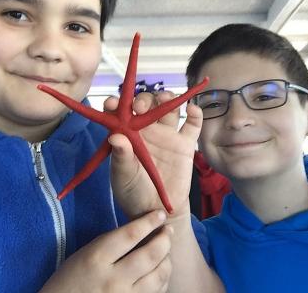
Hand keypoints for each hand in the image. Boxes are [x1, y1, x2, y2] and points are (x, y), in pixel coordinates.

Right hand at [40, 210, 172, 292]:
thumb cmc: (70, 280)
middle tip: (168, 231)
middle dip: (164, 239)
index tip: (160, 214)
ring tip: (165, 251)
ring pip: (159, 275)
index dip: (150, 221)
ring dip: (167, 259)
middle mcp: (113, 279)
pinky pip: (157, 292)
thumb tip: (142, 230)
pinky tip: (159, 271)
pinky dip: (162, 279)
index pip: (131, 234)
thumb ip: (112, 243)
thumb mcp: (85, 254)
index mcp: (97, 258)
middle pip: (151, 254)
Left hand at [106, 91, 202, 218]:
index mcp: (128, 133)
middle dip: (144, 99)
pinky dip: (195, 114)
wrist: (157, 209)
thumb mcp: (124, 177)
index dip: (116, 103)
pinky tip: (192, 109)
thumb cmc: (133, 192)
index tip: (111, 104)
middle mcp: (147, 130)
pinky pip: (193, 125)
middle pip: (148, 103)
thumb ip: (121, 158)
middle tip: (140, 107)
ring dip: (168, 98)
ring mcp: (167, 135)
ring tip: (166, 99)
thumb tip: (115, 138)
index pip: (121, 112)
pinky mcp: (185, 144)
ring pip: (169, 107)